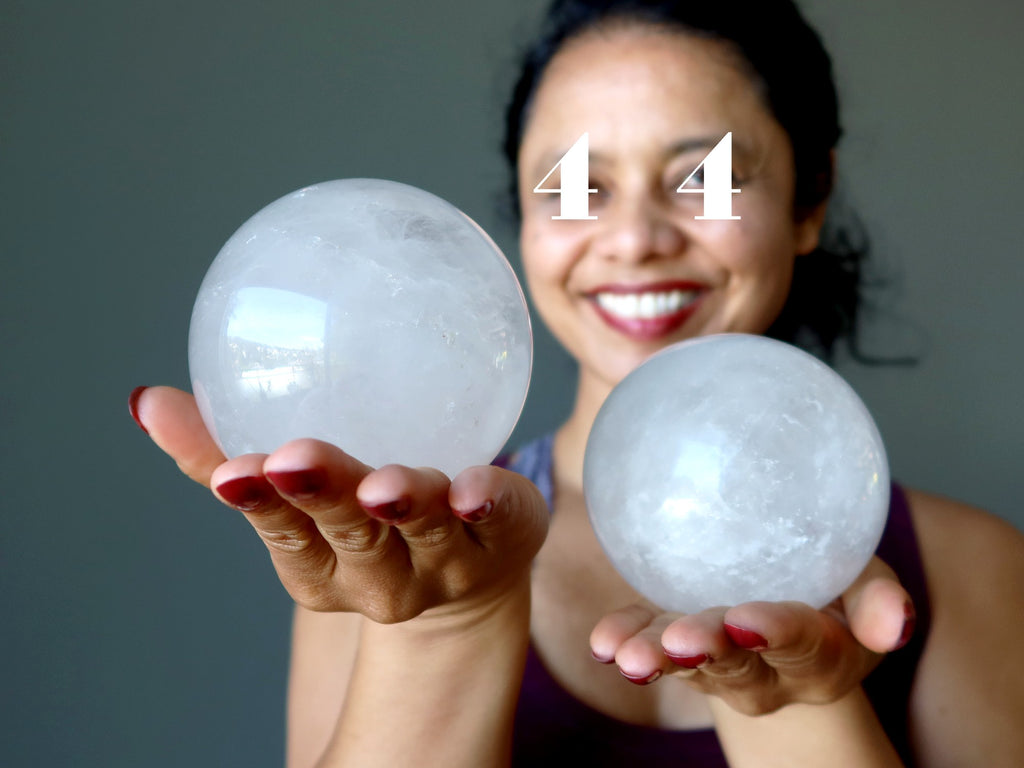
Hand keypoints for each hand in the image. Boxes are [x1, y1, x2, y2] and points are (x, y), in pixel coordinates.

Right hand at [130, 386, 548, 623]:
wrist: (470, 573)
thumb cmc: (365, 523)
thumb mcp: (295, 495)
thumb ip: (220, 452)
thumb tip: (145, 399)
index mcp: (324, 565)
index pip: (287, 535)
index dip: (261, 505)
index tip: (234, 472)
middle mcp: (383, 574)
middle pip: (351, 534)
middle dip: (321, 498)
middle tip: (293, 461)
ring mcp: (447, 561)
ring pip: (423, 528)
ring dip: (403, 501)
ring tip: (381, 482)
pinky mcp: (504, 536)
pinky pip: (499, 518)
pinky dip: (487, 503)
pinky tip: (478, 488)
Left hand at [589, 558, 913, 714]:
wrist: (790, 599)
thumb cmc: (834, 582)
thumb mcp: (866, 583)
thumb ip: (878, 598)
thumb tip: (894, 622)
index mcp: (820, 654)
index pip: (801, 645)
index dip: (776, 633)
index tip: (746, 619)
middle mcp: (765, 669)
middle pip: (736, 666)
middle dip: (707, 652)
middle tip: (680, 643)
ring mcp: (714, 660)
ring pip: (686, 665)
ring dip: (656, 658)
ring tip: (627, 656)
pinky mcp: (673, 639)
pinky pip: (647, 644)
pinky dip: (625, 640)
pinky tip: (602, 643)